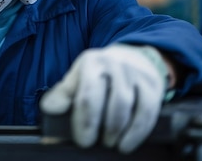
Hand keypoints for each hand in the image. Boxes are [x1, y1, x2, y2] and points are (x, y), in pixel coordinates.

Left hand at [39, 44, 166, 153]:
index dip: (82, 121)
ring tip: (108, 143)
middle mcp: (114, 64)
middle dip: (95, 126)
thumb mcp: (79, 78)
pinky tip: (126, 144)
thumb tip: (49, 110)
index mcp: (91, 63)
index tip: (80, 140)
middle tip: (89, 143)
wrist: (134, 57)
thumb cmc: (100, 75)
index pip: (86, 95)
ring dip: (115, 131)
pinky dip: (136, 133)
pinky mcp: (153, 85)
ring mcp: (135, 74)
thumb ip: (63, 94)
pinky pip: (146, 112)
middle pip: (106, 101)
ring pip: (125, 106)